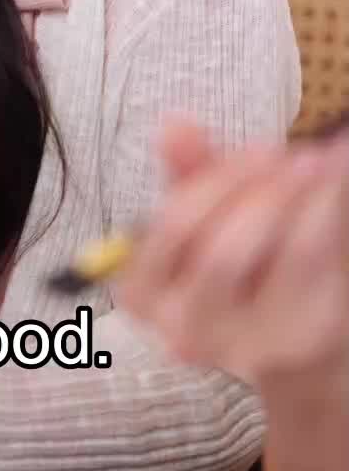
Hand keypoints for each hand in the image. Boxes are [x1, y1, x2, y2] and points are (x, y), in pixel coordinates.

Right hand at [119, 120, 348, 380]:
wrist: (279, 327)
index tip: (262, 149)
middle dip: (264, 191)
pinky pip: (320, 266)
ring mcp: (242, 345)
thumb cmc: (232, 259)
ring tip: (321, 161)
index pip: (175, 227)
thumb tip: (173, 125)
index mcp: (141, 291)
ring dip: (307, 196)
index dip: (220, 180)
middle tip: (298, 155)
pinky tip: (333, 184)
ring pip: (285, 255)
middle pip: (223, 250)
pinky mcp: (297, 341)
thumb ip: (186, 171)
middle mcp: (183, 328)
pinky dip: (330, 213)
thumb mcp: (201, 212)